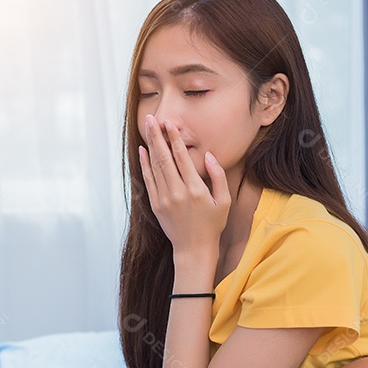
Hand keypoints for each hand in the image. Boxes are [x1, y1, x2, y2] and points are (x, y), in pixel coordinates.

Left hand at [138, 115, 230, 253]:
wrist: (193, 249)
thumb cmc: (211, 225)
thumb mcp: (223, 201)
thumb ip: (218, 177)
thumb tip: (209, 156)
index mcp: (195, 189)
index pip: (182, 157)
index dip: (174, 138)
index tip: (170, 124)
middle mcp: (177, 192)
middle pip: (164, 158)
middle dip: (157, 136)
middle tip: (152, 118)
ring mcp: (164, 198)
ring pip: (155, 166)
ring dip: (150, 145)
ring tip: (147, 128)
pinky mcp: (156, 205)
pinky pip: (148, 180)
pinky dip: (144, 164)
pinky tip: (143, 151)